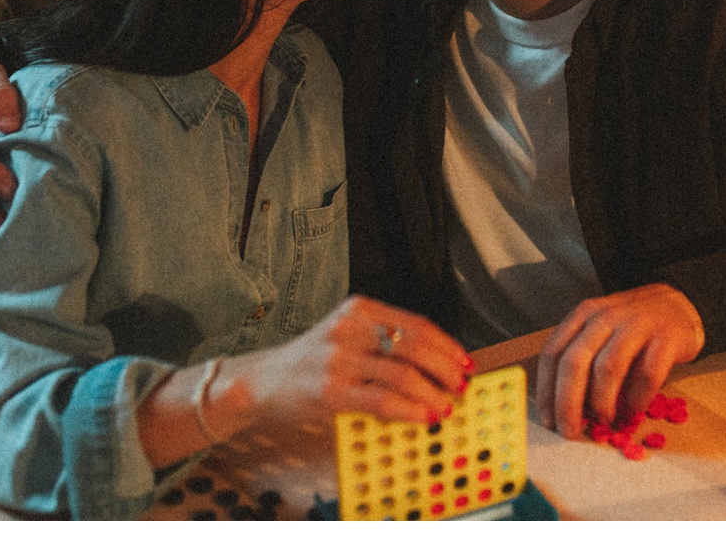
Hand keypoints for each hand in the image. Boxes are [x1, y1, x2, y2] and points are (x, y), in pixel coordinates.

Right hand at [219, 296, 473, 431]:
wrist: (260, 381)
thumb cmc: (309, 362)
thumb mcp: (345, 336)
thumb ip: (381, 342)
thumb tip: (435, 366)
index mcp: (358, 309)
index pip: (416, 323)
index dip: (447, 346)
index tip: (465, 363)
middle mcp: (349, 327)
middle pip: (415, 344)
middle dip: (445, 368)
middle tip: (460, 386)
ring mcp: (338, 358)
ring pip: (403, 373)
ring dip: (432, 393)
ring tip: (445, 406)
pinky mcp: (330, 390)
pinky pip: (382, 399)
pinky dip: (410, 409)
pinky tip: (422, 416)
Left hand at [535, 283, 704, 437]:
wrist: (678, 306)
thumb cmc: (631, 327)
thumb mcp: (599, 332)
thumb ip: (581, 360)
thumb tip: (564, 408)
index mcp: (583, 315)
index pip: (553, 353)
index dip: (546, 391)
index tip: (548, 419)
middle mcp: (606, 317)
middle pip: (575, 362)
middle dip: (568, 403)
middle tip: (570, 431)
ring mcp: (636, 324)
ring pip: (608, 367)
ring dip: (602, 402)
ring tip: (604, 420)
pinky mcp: (666, 337)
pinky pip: (647, 374)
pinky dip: (637, 399)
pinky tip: (634, 411)